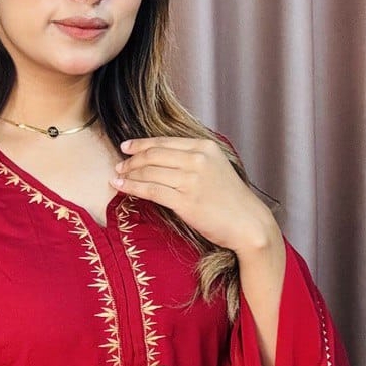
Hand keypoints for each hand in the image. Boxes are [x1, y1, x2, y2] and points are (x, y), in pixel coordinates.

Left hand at [112, 136, 274, 254]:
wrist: (248, 223)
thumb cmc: (231, 200)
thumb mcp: (215, 168)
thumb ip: (193, 160)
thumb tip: (162, 159)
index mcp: (205, 147)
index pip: (164, 142)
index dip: (141, 144)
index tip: (126, 147)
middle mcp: (197, 159)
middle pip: (153, 155)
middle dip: (131, 160)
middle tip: (119, 166)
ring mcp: (191, 180)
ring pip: (149, 172)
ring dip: (129, 174)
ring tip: (117, 177)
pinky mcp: (185, 201)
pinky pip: (151, 190)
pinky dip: (132, 187)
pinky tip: (121, 187)